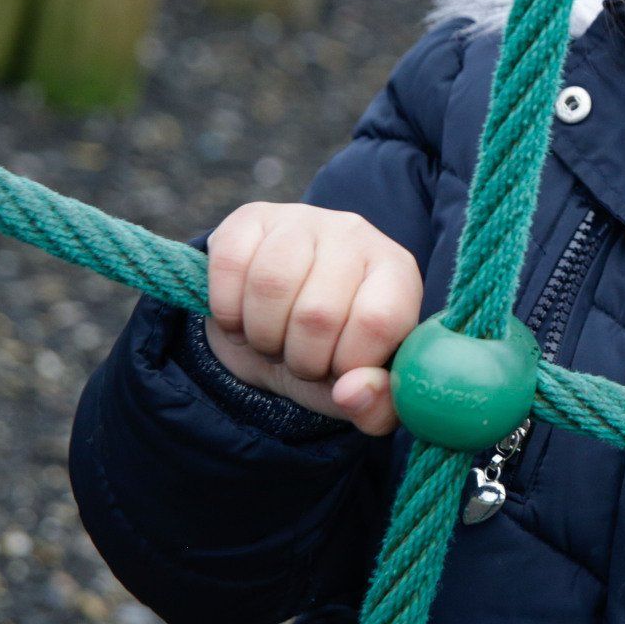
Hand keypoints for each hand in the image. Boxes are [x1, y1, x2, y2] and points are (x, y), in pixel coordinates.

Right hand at [202, 202, 422, 435]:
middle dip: (300, 358)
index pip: (378, 321)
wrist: (279, 319)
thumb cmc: (333, 352)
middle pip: (317, 311)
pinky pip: (230, 264)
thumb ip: (378, 406)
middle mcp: (356, 235)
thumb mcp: (363, 387)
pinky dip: (227, 310)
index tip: (338, 372)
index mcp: (397, 274)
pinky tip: (241, 316)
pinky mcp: (251, 217)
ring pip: (270, 285)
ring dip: (262, 335)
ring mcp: (303, 219)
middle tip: (299, 359)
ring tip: (272, 340)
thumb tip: (352, 393)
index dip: (348, 362)